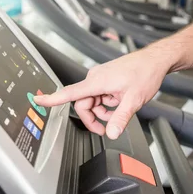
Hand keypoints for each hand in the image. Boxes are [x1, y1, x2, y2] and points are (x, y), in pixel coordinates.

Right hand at [34, 50, 170, 138]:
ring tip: (119, 111)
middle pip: (83, 104)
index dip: (52, 98)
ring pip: (92, 101)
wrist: (155, 60)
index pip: (69, 93)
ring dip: (102, 111)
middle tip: (106, 128)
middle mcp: (95, 78)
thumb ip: (120, 118)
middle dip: (93, 117)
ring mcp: (100, 78)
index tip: (38, 100)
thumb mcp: (134, 100)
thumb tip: (111, 133)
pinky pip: (99, 96)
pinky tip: (119, 103)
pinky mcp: (105, 79)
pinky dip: (106, 104)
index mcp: (97, 82)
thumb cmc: (145, 73)